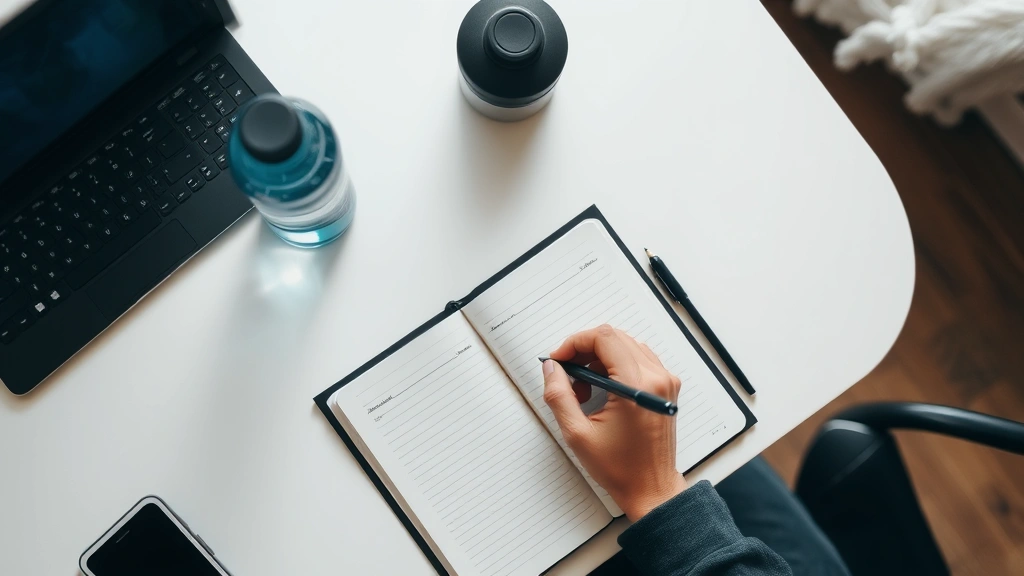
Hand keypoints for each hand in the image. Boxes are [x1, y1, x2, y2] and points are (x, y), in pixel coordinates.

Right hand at [542, 325, 686, 520]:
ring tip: (583, 389)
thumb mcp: (578, 434)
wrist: (651, 488)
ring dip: (599, 359)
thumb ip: (559, 396)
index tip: (559, 359)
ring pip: (625, 346)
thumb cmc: (620, 468)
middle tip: (566, 374)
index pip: (604, 338)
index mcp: (637, 386)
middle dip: (584, 350)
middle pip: (614, 338)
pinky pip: (638, 359)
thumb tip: (551, 368)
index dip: (575, 342)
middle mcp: (656, 378)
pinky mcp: (666, 387)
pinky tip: (602, 389)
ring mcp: (665, 381)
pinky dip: (615, 366)